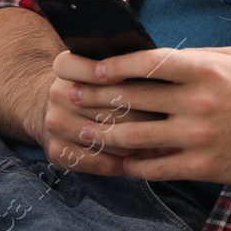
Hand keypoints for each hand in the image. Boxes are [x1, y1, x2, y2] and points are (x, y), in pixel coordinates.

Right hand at [39, 49, 175, 176]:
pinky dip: (125, 163)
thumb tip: (162, 73)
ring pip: (108, 137)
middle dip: (146, 115)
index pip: (96, 70)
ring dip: (139, 143)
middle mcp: (57, 94)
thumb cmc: (94, 86)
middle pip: (110, 107)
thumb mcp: (100, 67)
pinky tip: (144, 160)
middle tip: (176, 121)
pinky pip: (100, 161)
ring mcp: (55, 123)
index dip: (124, 77)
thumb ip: (124, 67)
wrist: (57, 109)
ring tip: (168, 143)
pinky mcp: (57, 151)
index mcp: (66, 67)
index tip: (156, 85)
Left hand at [64, 46, 230, 183]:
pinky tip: (116, 159)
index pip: (148, 63)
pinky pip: (156, 167)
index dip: (113, 65)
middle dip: (96, 97)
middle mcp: (199, 102)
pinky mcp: (203, 167)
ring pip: (137, 136)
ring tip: (81, 130)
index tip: (90, 66)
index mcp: (204, 69)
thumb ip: (190, 57)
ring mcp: (199, 137)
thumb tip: (146, 56)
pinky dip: (131, 164)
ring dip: (104, 133)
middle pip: (134, 99)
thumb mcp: (229, 59)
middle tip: (69, 95)